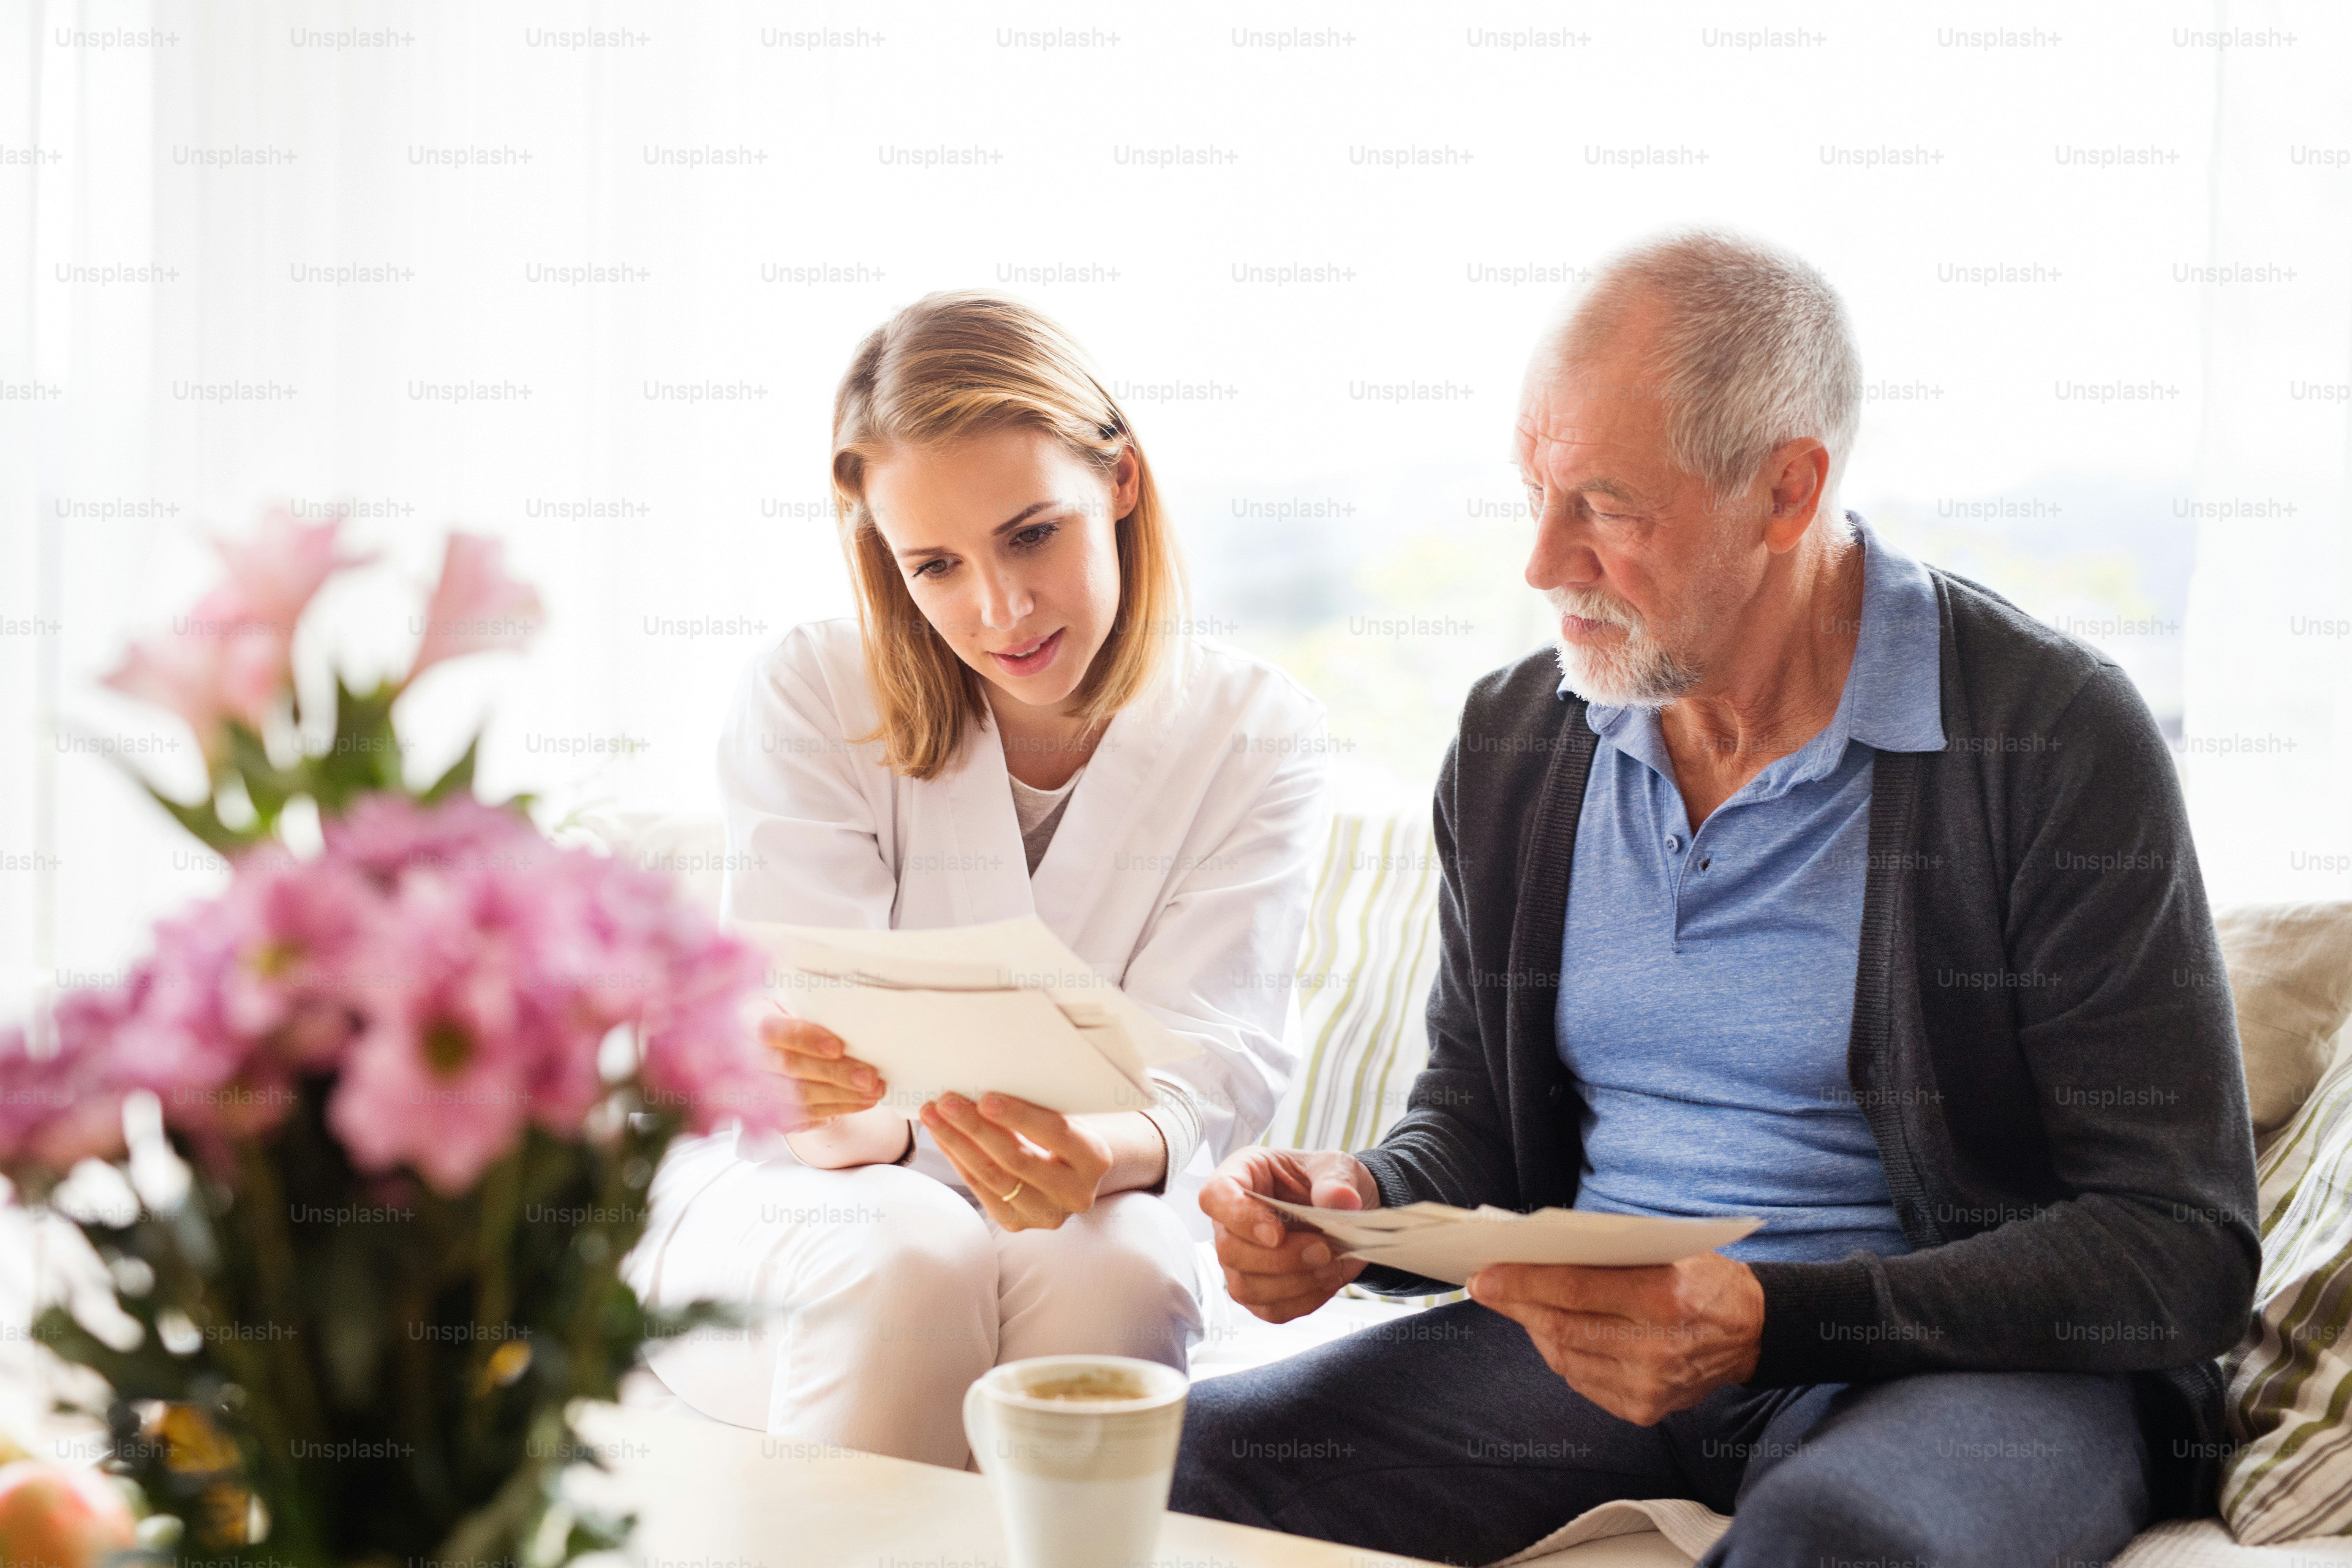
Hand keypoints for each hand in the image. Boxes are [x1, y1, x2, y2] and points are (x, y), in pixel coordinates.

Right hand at [759, 1011, 885, 1131]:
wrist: (779, 1050)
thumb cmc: (795, 1021)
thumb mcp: (799, 1005)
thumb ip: (816, 1011)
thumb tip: (858, 1020)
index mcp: (749, 1018)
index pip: (770, 1030)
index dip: (804, 1039)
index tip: (838, 1047)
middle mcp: (744, 1055)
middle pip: (789, 1066)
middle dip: (834, 1073)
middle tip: (870, 1076)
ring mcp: (755, 1088)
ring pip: (800, 1096)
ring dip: (843, 1095)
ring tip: (875, 1090)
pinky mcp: (771, 1114)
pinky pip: (807, 1114)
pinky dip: (840, 1107)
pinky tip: (863, 1101)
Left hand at [920, 1093, 1111, 1231]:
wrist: (1074, 1174)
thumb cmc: (1065, 1134)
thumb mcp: (1066, 1116)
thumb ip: (1039, 1106)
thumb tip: (986, 1086)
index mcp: (1094, 1159)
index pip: (1055, 1133)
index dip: (1019, 1116)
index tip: (985, 1097)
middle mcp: (1075, 1193)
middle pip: (1017, 1159)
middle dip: (976, 1128)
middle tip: (947, 1102)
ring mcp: (1045, 1213)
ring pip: (993, 1177)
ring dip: (957, 1144)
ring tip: (933, 1116)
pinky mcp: (1017, 1224)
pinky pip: (980, 1188)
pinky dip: (958, 1160)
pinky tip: (943, 1137)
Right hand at [1200, 1147, 1378, 1323]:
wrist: (1344, 1212)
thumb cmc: (1327, 1181)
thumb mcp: (1337, 1167)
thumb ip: (1336, 1180)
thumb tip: (1342, 1201)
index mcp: (1241, 1176)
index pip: (1215, 1197)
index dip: (1239, 1218)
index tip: (1277, 1234)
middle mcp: (1230, 1221)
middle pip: (1229, 1250)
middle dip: (1280, 1259)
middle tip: (1323, 1250)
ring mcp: (1240, 1260)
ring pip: (1245, 1287)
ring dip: (1293, 1283)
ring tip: (1330, 1264)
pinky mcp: (1258, 1291)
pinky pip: (1270, 1309)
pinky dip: (1304, 1300)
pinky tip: (1327, 1279)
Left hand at [1466, 1252, 1764, 1425]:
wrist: (1752, 1332)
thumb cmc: (1703, 1279)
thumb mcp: (1666, 1250)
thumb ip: (1608, 1255)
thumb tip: (1537, 1253)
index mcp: (1663, 1300)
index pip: (1574, 1291)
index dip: (1522, 1283)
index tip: (1484, 1275)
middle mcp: (1655, 1349)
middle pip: (1562, 1327)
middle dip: (1515, 1304)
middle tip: (1485, 1286)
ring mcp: (1649, 1386)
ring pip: (1565, 1357)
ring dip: (1534, 1328)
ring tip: (1518, 1304)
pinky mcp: (1644, 1410)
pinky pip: (1581, 1380)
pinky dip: (1561, 1354)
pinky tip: (1553, 1332)